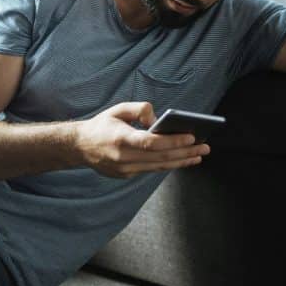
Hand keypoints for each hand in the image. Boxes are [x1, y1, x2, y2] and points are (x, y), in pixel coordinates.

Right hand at [74, 102, 209, 178]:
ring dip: (181, 161)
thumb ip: (139, 110)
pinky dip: (168, 164)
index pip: (152, 143)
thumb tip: (158, 121)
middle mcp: (123, 157)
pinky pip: (151, 169)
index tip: (192, 137)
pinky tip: (181, 159)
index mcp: (120, 139)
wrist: (80, 147)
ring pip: (159, 167)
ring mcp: (124, 170)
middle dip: (185, 153)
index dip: (173, 141)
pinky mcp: (126, 175)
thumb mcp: (118, 109)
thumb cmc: (102, 125)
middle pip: (161, 158)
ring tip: (198, 156)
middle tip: (205, 148)